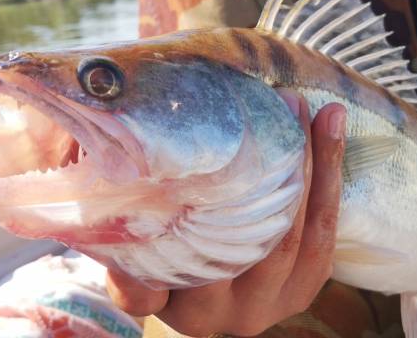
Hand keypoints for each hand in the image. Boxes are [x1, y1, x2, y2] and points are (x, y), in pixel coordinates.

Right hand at [105, 90, 345, 336]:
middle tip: (262, 103)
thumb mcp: (134, 222)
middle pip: (231, 250)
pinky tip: (328, 125)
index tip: (133, 189)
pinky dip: (328, 177)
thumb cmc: (166, 228)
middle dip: (253, 171)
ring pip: (286, 238)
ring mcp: (261, 306)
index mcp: (157, 299)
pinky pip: (322, 235)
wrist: (219, 262)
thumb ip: (112, 196)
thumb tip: (87, 137)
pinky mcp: (302, 290)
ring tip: (300, 104)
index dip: (133, 258)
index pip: (137, 290)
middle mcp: (208, 314)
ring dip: (302, 166)